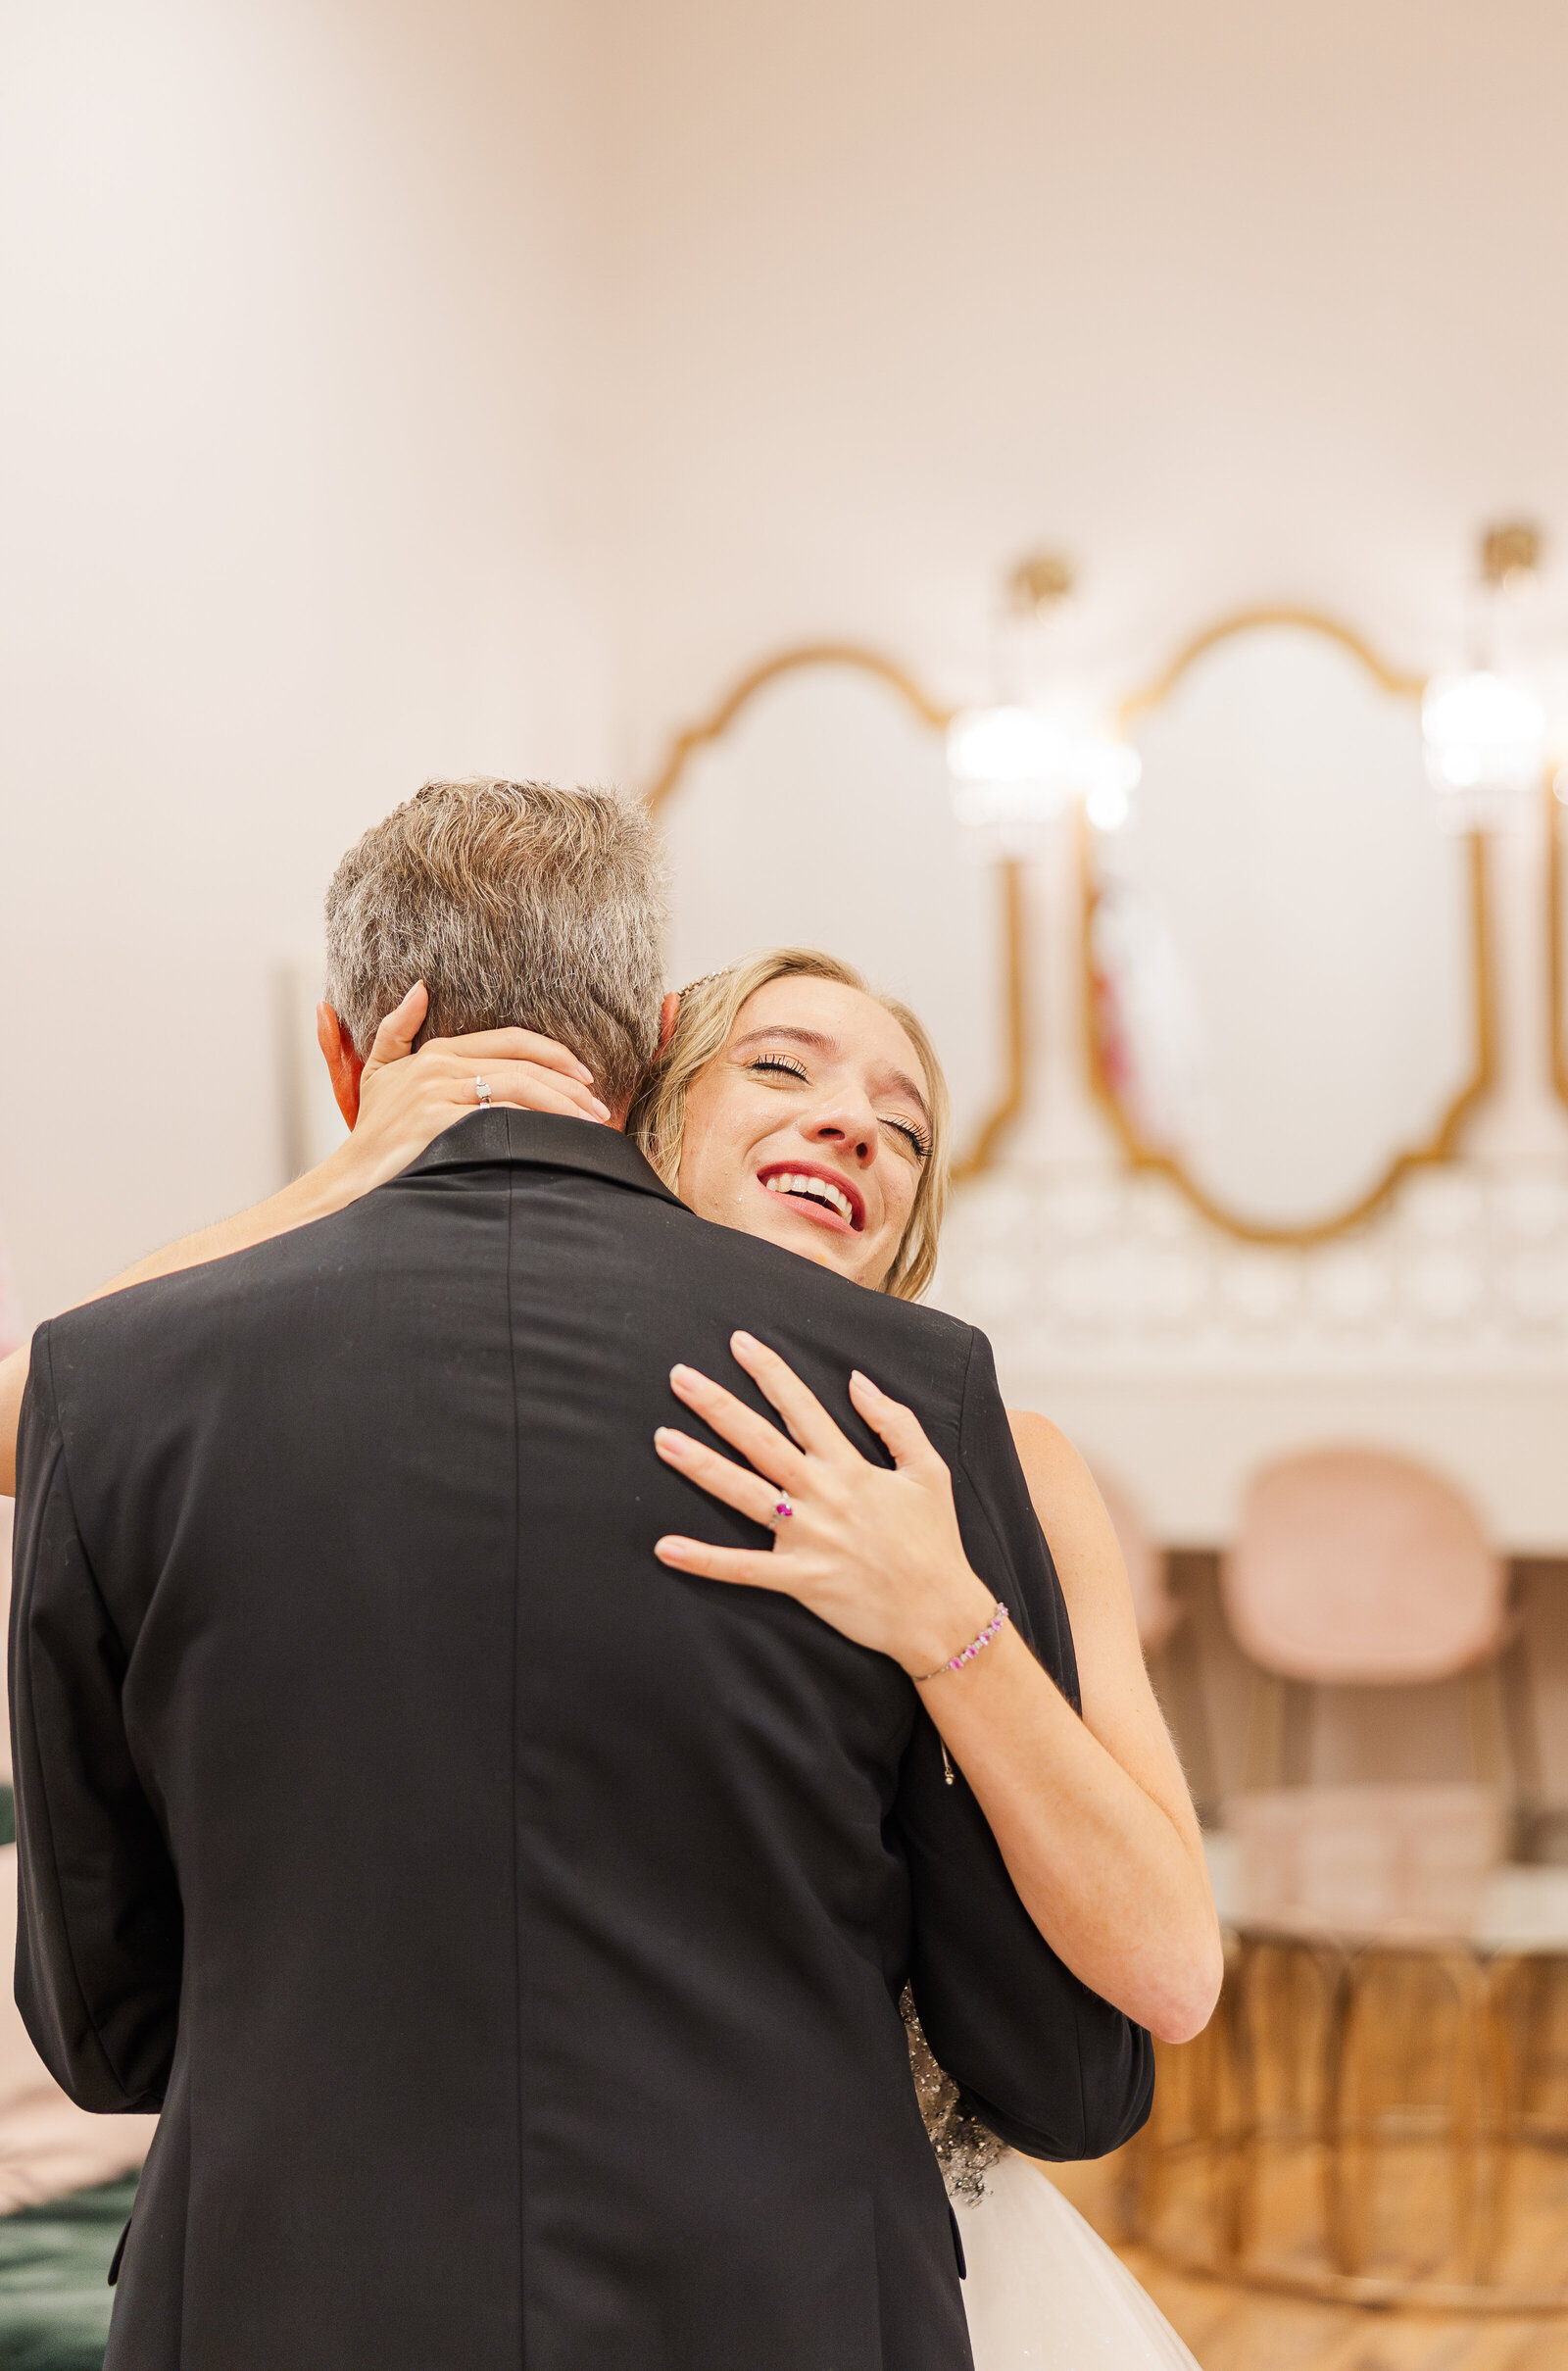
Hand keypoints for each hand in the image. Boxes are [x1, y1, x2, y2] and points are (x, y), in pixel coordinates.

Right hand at [322, 982, 610, 1197]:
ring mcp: (438, 1094)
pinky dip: (535, 1126)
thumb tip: (420, 988)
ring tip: (590, 1125)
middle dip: (569, 1086)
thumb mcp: (379, 1073)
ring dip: (562, 1107)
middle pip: (523, 1065)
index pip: (511, 1039)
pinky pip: (501, 1118)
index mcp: (435, 1052)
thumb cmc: (373, 1133)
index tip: (585, 1077)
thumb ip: (397, 1029)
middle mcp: (438, 1067)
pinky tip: (558, 1139)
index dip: (555, 1054)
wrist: (351, 1178)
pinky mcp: (439, 1123)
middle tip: (599, 1108)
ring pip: (519, 1089)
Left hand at [652, 1331, 996, 1679]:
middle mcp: (823, 1495)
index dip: (769, 1372)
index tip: (739, 1342)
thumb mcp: (929, 1470)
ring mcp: (808, 1538)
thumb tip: (857, 1379)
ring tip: (663, 1440)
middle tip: (679, 1377)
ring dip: (702, 1467)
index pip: (802, 1407)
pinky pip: (744, 1569)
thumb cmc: (935, 1541)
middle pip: (761, 1441)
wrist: (941, 1613)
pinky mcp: (800, 1579)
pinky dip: (704, 1561)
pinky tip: (665, 1549)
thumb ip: (895, 1421)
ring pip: (745, 1494)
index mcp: (850, 1466)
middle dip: (718, 1406)